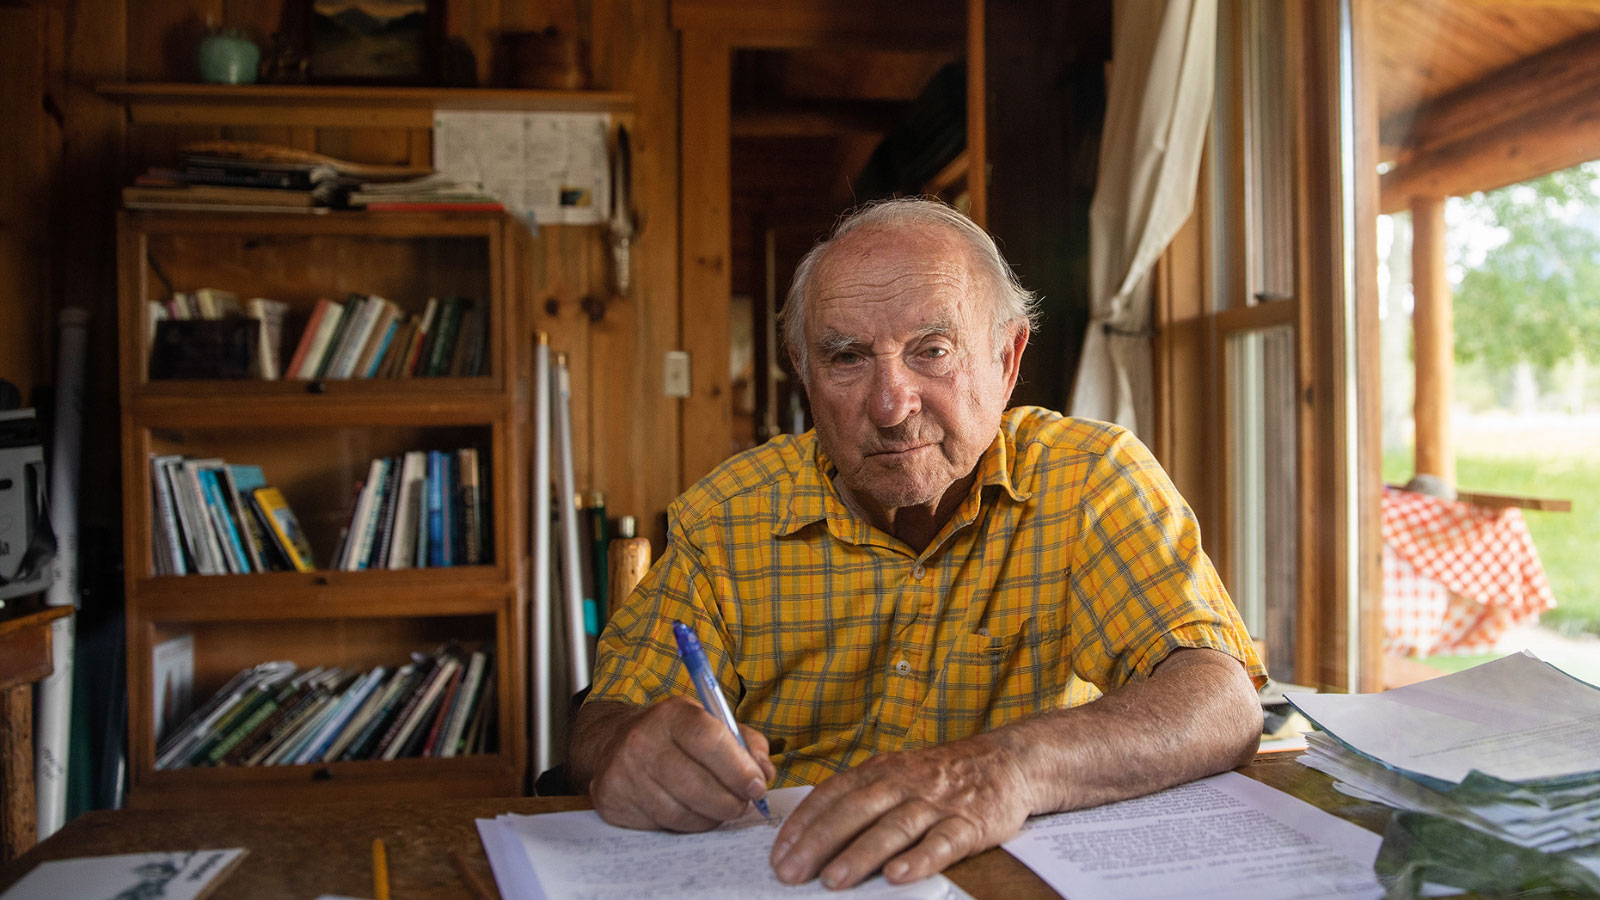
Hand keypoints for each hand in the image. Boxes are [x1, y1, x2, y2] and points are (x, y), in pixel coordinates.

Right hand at [586, 695, 775, 831]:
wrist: (614, 744)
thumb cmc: (674, 736)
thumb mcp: (710, 723)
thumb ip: (745, 743)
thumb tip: (765, 772)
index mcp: (672, 714)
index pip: (709, 740)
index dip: (738, 769)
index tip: (758, 786)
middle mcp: (643, 741)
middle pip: (695, 784)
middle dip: (729, 802)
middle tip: (745, 805)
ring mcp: (625, 773)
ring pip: (680, 812)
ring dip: (710, 817)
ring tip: (720, 809)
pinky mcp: (614, 802)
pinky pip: (662, 825)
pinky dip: (686, 825)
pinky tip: (692, 812)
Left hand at [770, 736, 1034, 888]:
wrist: (1007, 761)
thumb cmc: (941, 776)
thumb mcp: (896, 774)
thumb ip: (860, 798)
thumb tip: (811, 836)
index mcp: (880, 771)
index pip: (831, 795)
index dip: (802, 825)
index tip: (778, 854)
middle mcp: (903, 784)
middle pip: (854, 812)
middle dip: (818, 843)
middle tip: (791, 873)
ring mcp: (935, 804)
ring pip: (892, 828)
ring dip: (860, 854)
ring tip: (833, 880)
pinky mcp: (968, 824)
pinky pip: (941, 843)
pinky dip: (919, 860)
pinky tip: (897, 877)